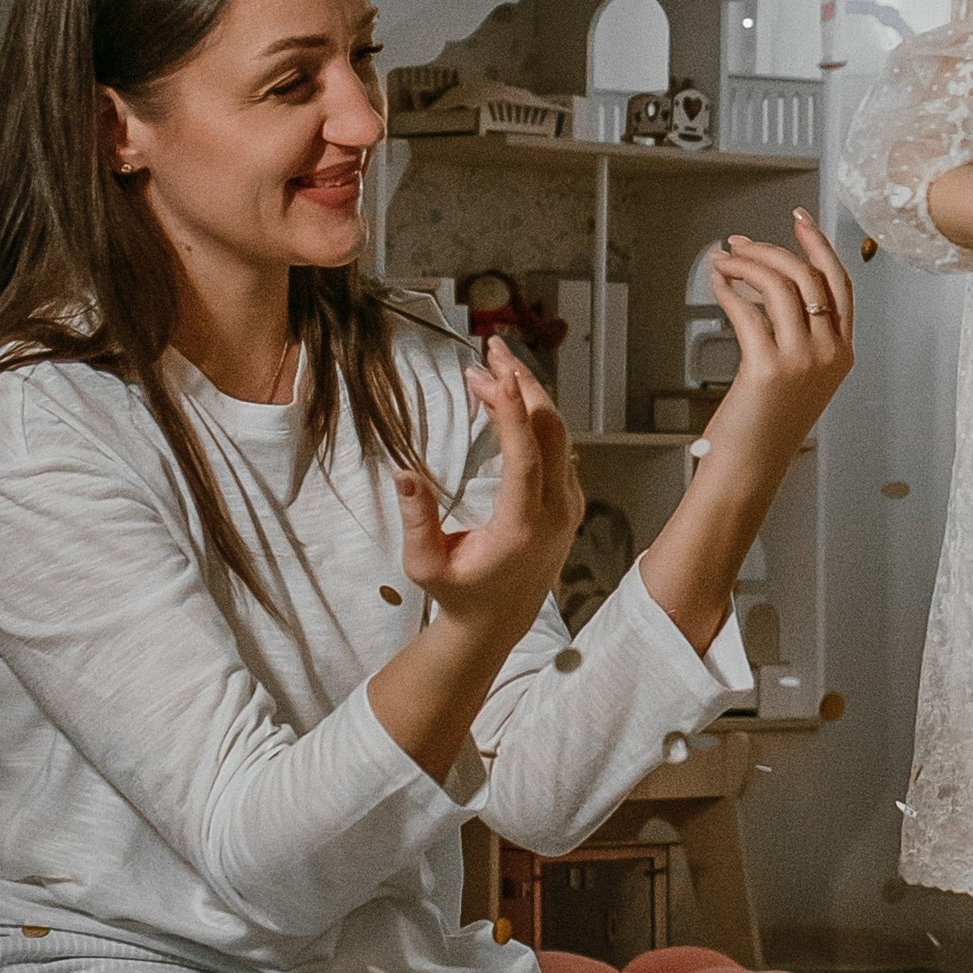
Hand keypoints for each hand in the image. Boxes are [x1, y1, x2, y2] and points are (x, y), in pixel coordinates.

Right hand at [369, 337, 586, 785]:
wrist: (498, 623)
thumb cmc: (458, 594)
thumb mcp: (425, 565)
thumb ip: (417, 520)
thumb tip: (403, 471)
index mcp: (524, 527)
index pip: (526, 457)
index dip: (511, 411)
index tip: (488, 374)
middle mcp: (555, 513)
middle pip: (552, 432)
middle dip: (523, 384)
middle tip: (491, 349)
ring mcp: (569, 505)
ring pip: (560, 435)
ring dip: (530, 395)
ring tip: (495, 363)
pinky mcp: (569, 502)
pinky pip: (559, 448)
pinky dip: (536, 416)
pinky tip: (509, 397)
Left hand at [637, 215, 858, 661]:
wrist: (750, 466)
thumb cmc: (766, 425)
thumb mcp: (800, 377)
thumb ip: (799, 335)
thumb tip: (769, 286)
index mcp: (842, 353)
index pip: (839, 284)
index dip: (819, 246)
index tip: (800, 220)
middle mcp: (829, 353)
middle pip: (808, 276)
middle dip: (771, 249)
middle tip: (740, 242)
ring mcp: (802, 360)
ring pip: (779, 286)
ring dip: (746, 265)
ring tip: (723, 261)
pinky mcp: (768, 368)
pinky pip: (748, 310)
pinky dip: (729, 290)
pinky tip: (718, 285)